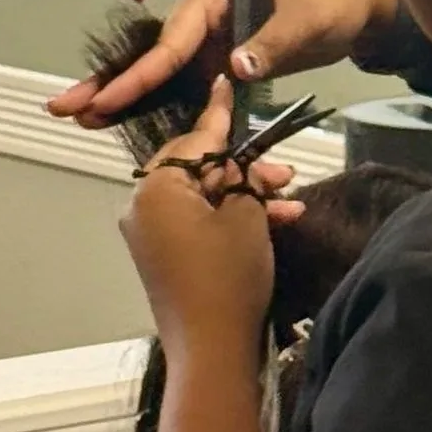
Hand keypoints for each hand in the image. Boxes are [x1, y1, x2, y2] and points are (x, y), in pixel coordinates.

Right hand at [49, 0, 398, 126]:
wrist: (356, 10)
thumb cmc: (330, 5)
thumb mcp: (305, 21)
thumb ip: (269, 45)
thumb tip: (234, 69)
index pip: (172, 42)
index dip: (141, 75)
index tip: (109, 101)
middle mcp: (202, 19)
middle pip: (150, 56)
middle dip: (108, 83)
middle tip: (63, 108)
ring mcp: (208, 43)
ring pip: (158, 76)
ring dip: (121, 98)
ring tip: (78, 120)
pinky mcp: (218, 66)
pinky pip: (182, 89)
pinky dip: (154, 106)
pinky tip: (124, 124)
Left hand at [120, 80, 302, 358]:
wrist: (212, 350)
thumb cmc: (228, 276)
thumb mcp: (246, 215)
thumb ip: (242, 177)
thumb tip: (237, 164)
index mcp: (155, 188)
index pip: (196, 139)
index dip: (221, 114)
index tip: (226, 82)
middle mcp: (142, 207)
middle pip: (197, 169)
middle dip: (243, 168)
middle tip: (284, 171)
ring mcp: (150, 235)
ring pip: (203, 198)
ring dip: (245, 197)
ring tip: (288, 201)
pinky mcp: (164, 259)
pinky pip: (198, 223)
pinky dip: (230, 220)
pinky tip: (275, 222)